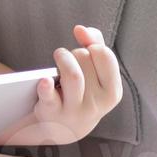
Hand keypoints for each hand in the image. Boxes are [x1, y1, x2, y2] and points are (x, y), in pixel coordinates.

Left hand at [27, 25, 122, 145]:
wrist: (63, 127)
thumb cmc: (82, 90)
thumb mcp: (95, 72)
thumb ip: (94, 44)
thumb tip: (81, 29)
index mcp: (112, 92)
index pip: (104, 55)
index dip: (91, 46)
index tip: (86, 51)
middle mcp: (96, 104)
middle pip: (84, 59)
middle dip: (74, 52)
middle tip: (68, 59)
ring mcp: (74, 110)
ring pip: (73, 75)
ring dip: (62, 57)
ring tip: (58, 56)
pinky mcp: (52, 112)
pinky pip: (50, 97)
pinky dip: (46, 87)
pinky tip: (44, 80)